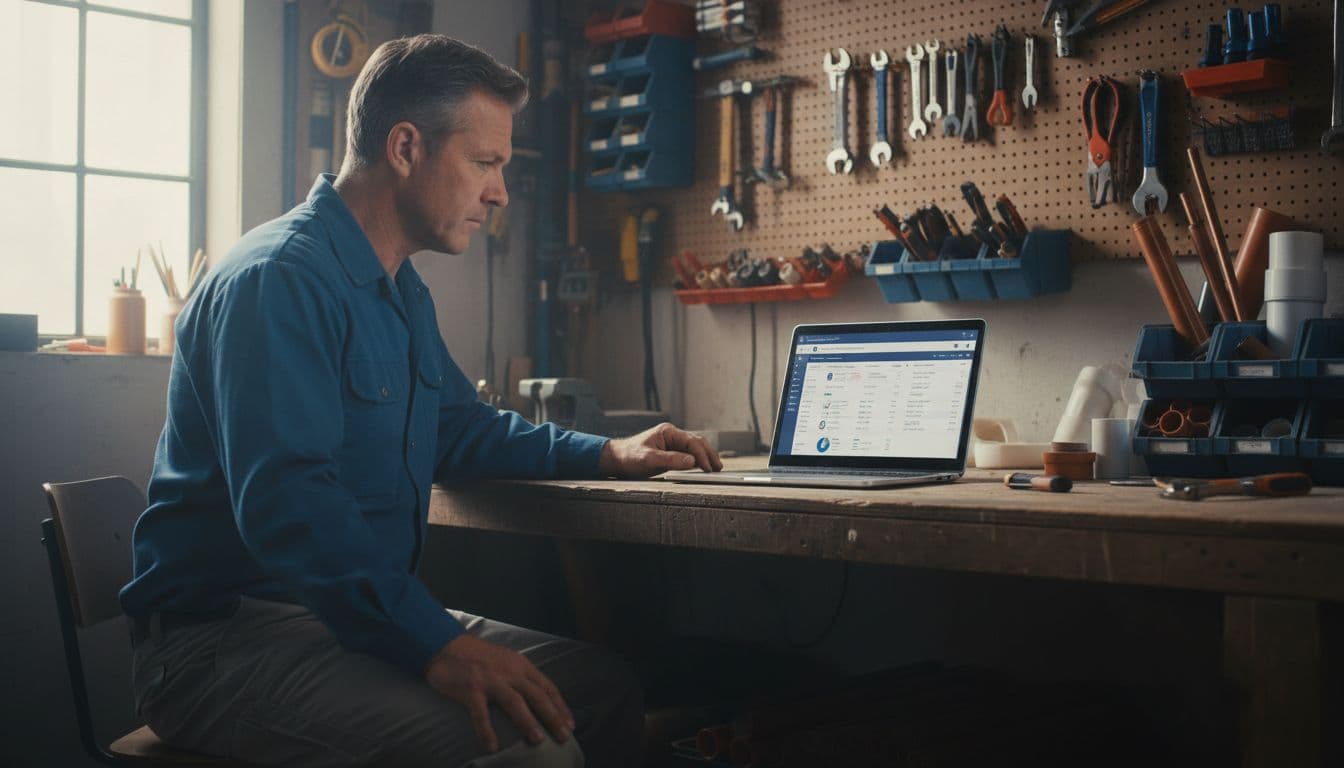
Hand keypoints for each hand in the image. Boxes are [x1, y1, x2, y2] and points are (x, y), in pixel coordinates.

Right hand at [424, 634, 573, 751]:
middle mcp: (510, 672)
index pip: (547, 686)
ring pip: (515, 702)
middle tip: (564, 736)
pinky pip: (480, 714)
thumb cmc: (478, 657)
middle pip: (537, 695)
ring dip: (528, 722)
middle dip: (552, 717)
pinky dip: (487, 731)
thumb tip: (537, 699)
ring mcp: (490, 680)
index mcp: (521, 665)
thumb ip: (521, 677)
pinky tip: (492, 747)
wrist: (446, 645)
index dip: (560, 706)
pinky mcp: (471, 689)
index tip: (570, 724)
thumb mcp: (506, 661)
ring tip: (538, 740)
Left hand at [598, 422, 722, 477]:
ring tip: (715, 467)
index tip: (708, 468)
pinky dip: (698, 460)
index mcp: (668, 432)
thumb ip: (670, 459)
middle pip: (697, 442)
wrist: (616, 459)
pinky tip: (703, 467)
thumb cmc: (629, 457)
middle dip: (709, 454)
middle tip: (718, 467)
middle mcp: (672, 435)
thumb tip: (692, 461)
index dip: (702, 455)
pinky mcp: (670, 451)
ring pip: (695, 447)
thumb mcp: (649, 459)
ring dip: (705, 456)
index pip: (691, 442)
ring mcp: (672, 442)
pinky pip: (688, 454)